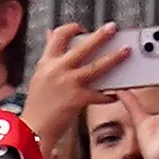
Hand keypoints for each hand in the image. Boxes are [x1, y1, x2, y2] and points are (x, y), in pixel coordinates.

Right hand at [21, 22, 129, 154]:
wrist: (32, 130)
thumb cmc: (35, 107)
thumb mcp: (39, 76)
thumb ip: (48, 56)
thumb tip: (50, 34)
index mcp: (47, 62)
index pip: (59, 35)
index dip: (73, 28)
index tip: (83, 29)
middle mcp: (58, 69)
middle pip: (83, 47)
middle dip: (100, 36)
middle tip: (112, 29)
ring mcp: (69, 84)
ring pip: (96, 67)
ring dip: (114, 58)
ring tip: (125, 51)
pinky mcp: (77, 99)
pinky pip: (98, 95)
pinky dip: (109, 95)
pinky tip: (116, 94)